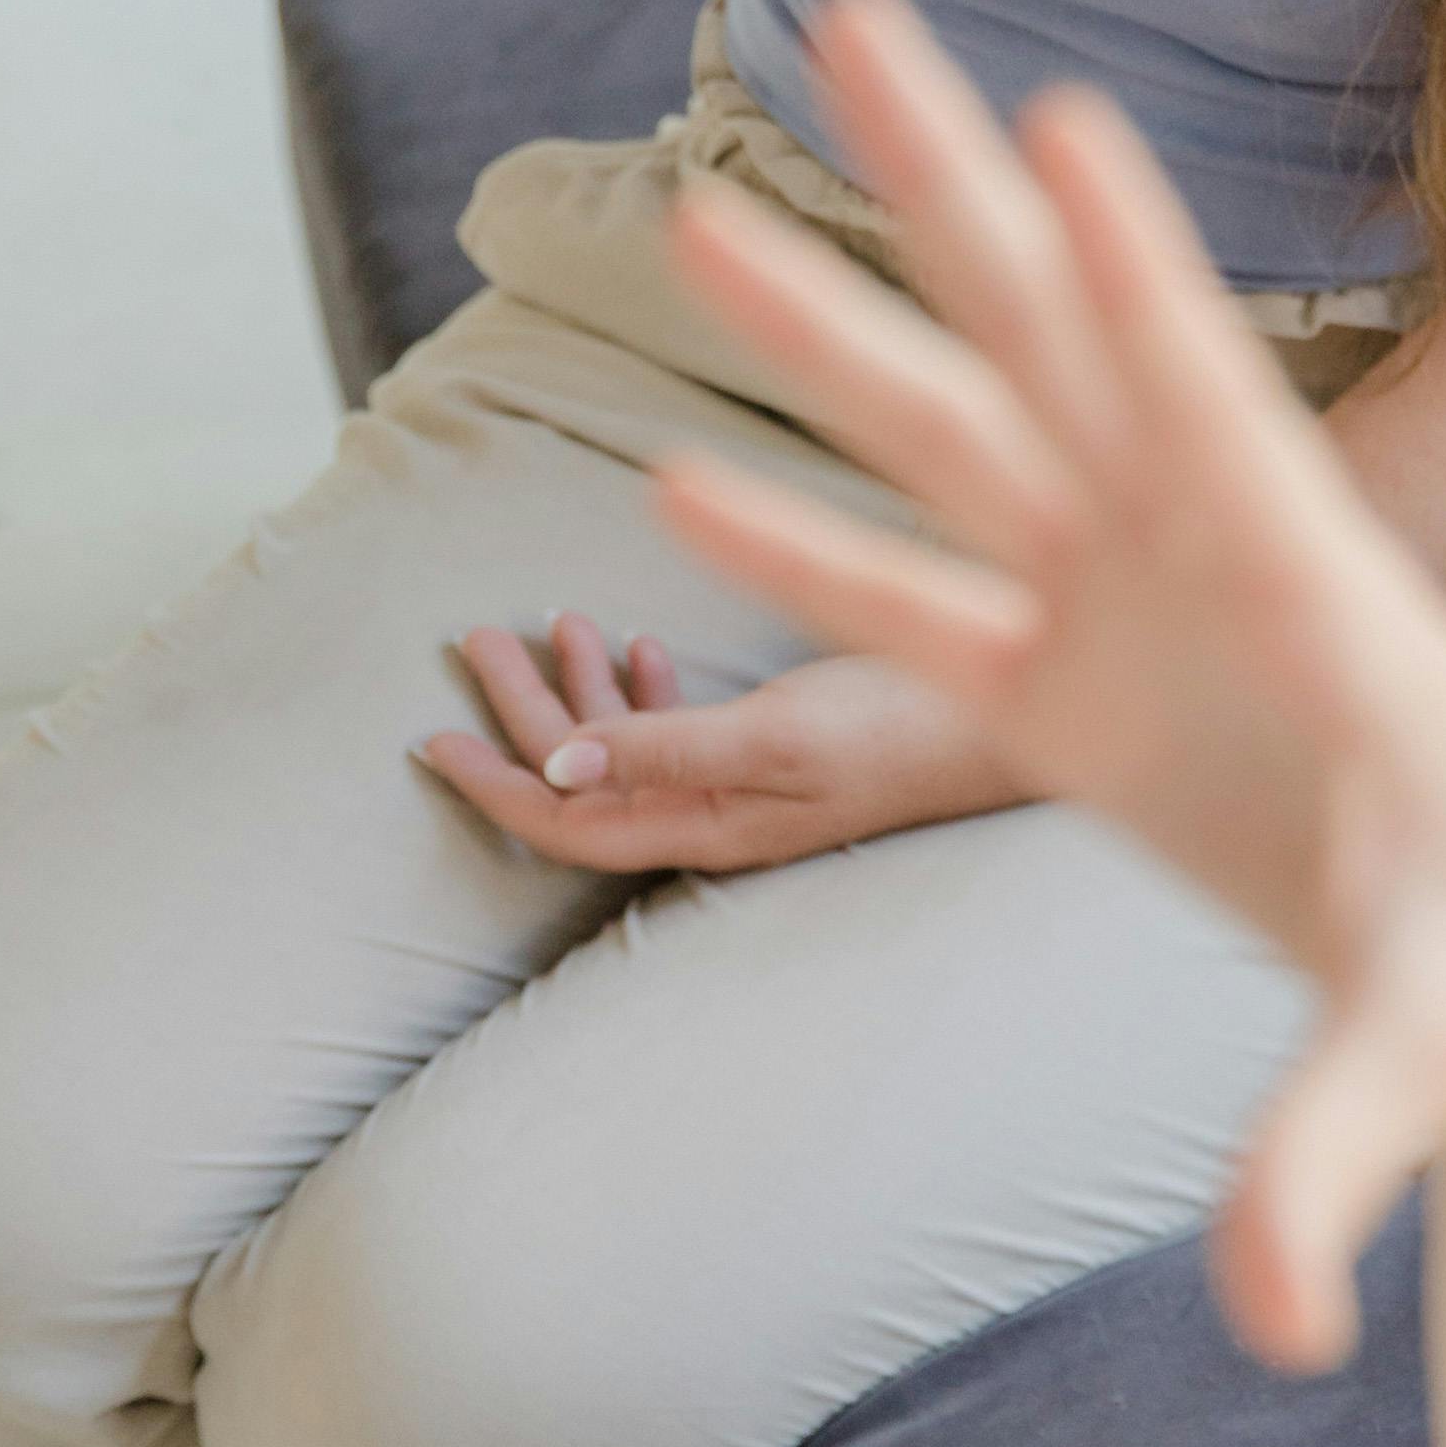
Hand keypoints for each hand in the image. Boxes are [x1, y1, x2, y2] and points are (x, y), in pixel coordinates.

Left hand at [420, 622, 1015, 881]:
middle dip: (520, 711)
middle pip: (584, 777)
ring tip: (537, 619)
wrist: (1013, 720)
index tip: (432, 738)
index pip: (568, 824)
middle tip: (473, 637)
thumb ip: (667, 751)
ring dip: (574, 687)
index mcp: (704, 827)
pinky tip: (628, 640)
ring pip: (628, 743)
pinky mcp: (775, 742)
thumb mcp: (777, 739)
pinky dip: (642, 683)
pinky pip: (680, 723)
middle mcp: (712, 813)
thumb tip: (555, 768)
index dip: (494, 786)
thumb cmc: (903, 731)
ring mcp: (742, 780)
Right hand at [635, 0, 1445, 1372]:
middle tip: (853, 17)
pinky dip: (814, 559)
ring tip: (702, 210)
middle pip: (1054, 346)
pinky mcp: (1085, 705)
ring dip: (834, 338)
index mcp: (1307, 607)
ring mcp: (1135, 623)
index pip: (1207, 411)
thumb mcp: (1429, 1059)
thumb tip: (1284, 1322)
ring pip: (963, 441)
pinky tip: (686, 478)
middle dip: (948, 191)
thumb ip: (1336, 1168)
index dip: (1136, 276)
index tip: (1064, 124)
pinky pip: (924, 612)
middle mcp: (1208, 571)